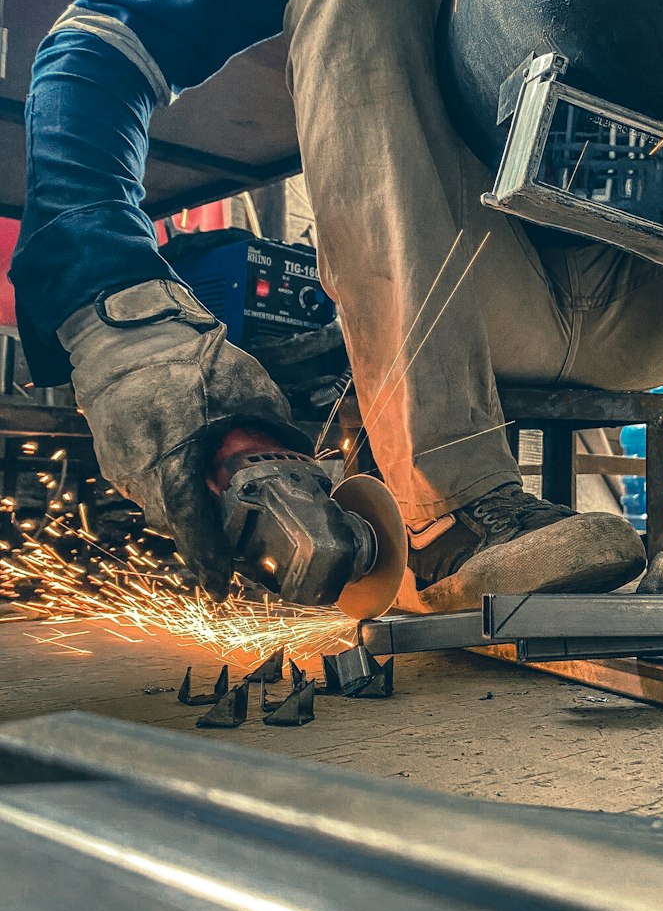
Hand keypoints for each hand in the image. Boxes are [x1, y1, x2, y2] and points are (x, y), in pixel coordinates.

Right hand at [59, 281, 308, 596]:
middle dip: (206, 532)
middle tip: (235, 542)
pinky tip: (190, 470)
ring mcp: (120, 463)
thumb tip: (300, 446)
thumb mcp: (243, 384)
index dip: (209, 558)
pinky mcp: (114, 452)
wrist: (125, 328)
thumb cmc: (179, 354)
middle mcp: (137, 470)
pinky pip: (146, 482)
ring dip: (189, 505)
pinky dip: (170, 483)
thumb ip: (275, 420)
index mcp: (169, 459)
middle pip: (177, 520)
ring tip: (217, 502)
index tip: (222, 582)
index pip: (190, 526)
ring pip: (160, 502)